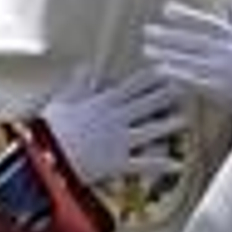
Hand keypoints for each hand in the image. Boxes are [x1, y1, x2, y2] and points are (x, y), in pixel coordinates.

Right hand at [42, 66, 187, 184]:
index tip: (168, 67)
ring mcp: (118, 141)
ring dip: (169, 126)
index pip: (133, 85)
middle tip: (188, 87)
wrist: (42, 157)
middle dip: (168, 95)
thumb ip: (78, 83)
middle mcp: (115, 119)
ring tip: (186, 121)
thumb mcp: (62, 100)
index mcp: (103, 102)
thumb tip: (86, 66)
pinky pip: (143, 164)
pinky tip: (177, 165)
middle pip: (147, 104)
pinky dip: (161, 165)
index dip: (152, 76)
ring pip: (150, 131)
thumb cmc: (50, 129)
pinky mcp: (116, 163)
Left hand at [142, 0, 231, 121]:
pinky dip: (176, 75)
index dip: (186, 16)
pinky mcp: (221, 91)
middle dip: (169, 35)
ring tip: (146, 49)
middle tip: (147, 30)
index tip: (166, 8)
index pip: (208, 23)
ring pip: (190, 60)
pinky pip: (194, 81)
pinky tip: (160, 71)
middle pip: (194, 41)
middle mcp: (230, 53)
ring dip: (167, 54)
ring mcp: (225, 72)